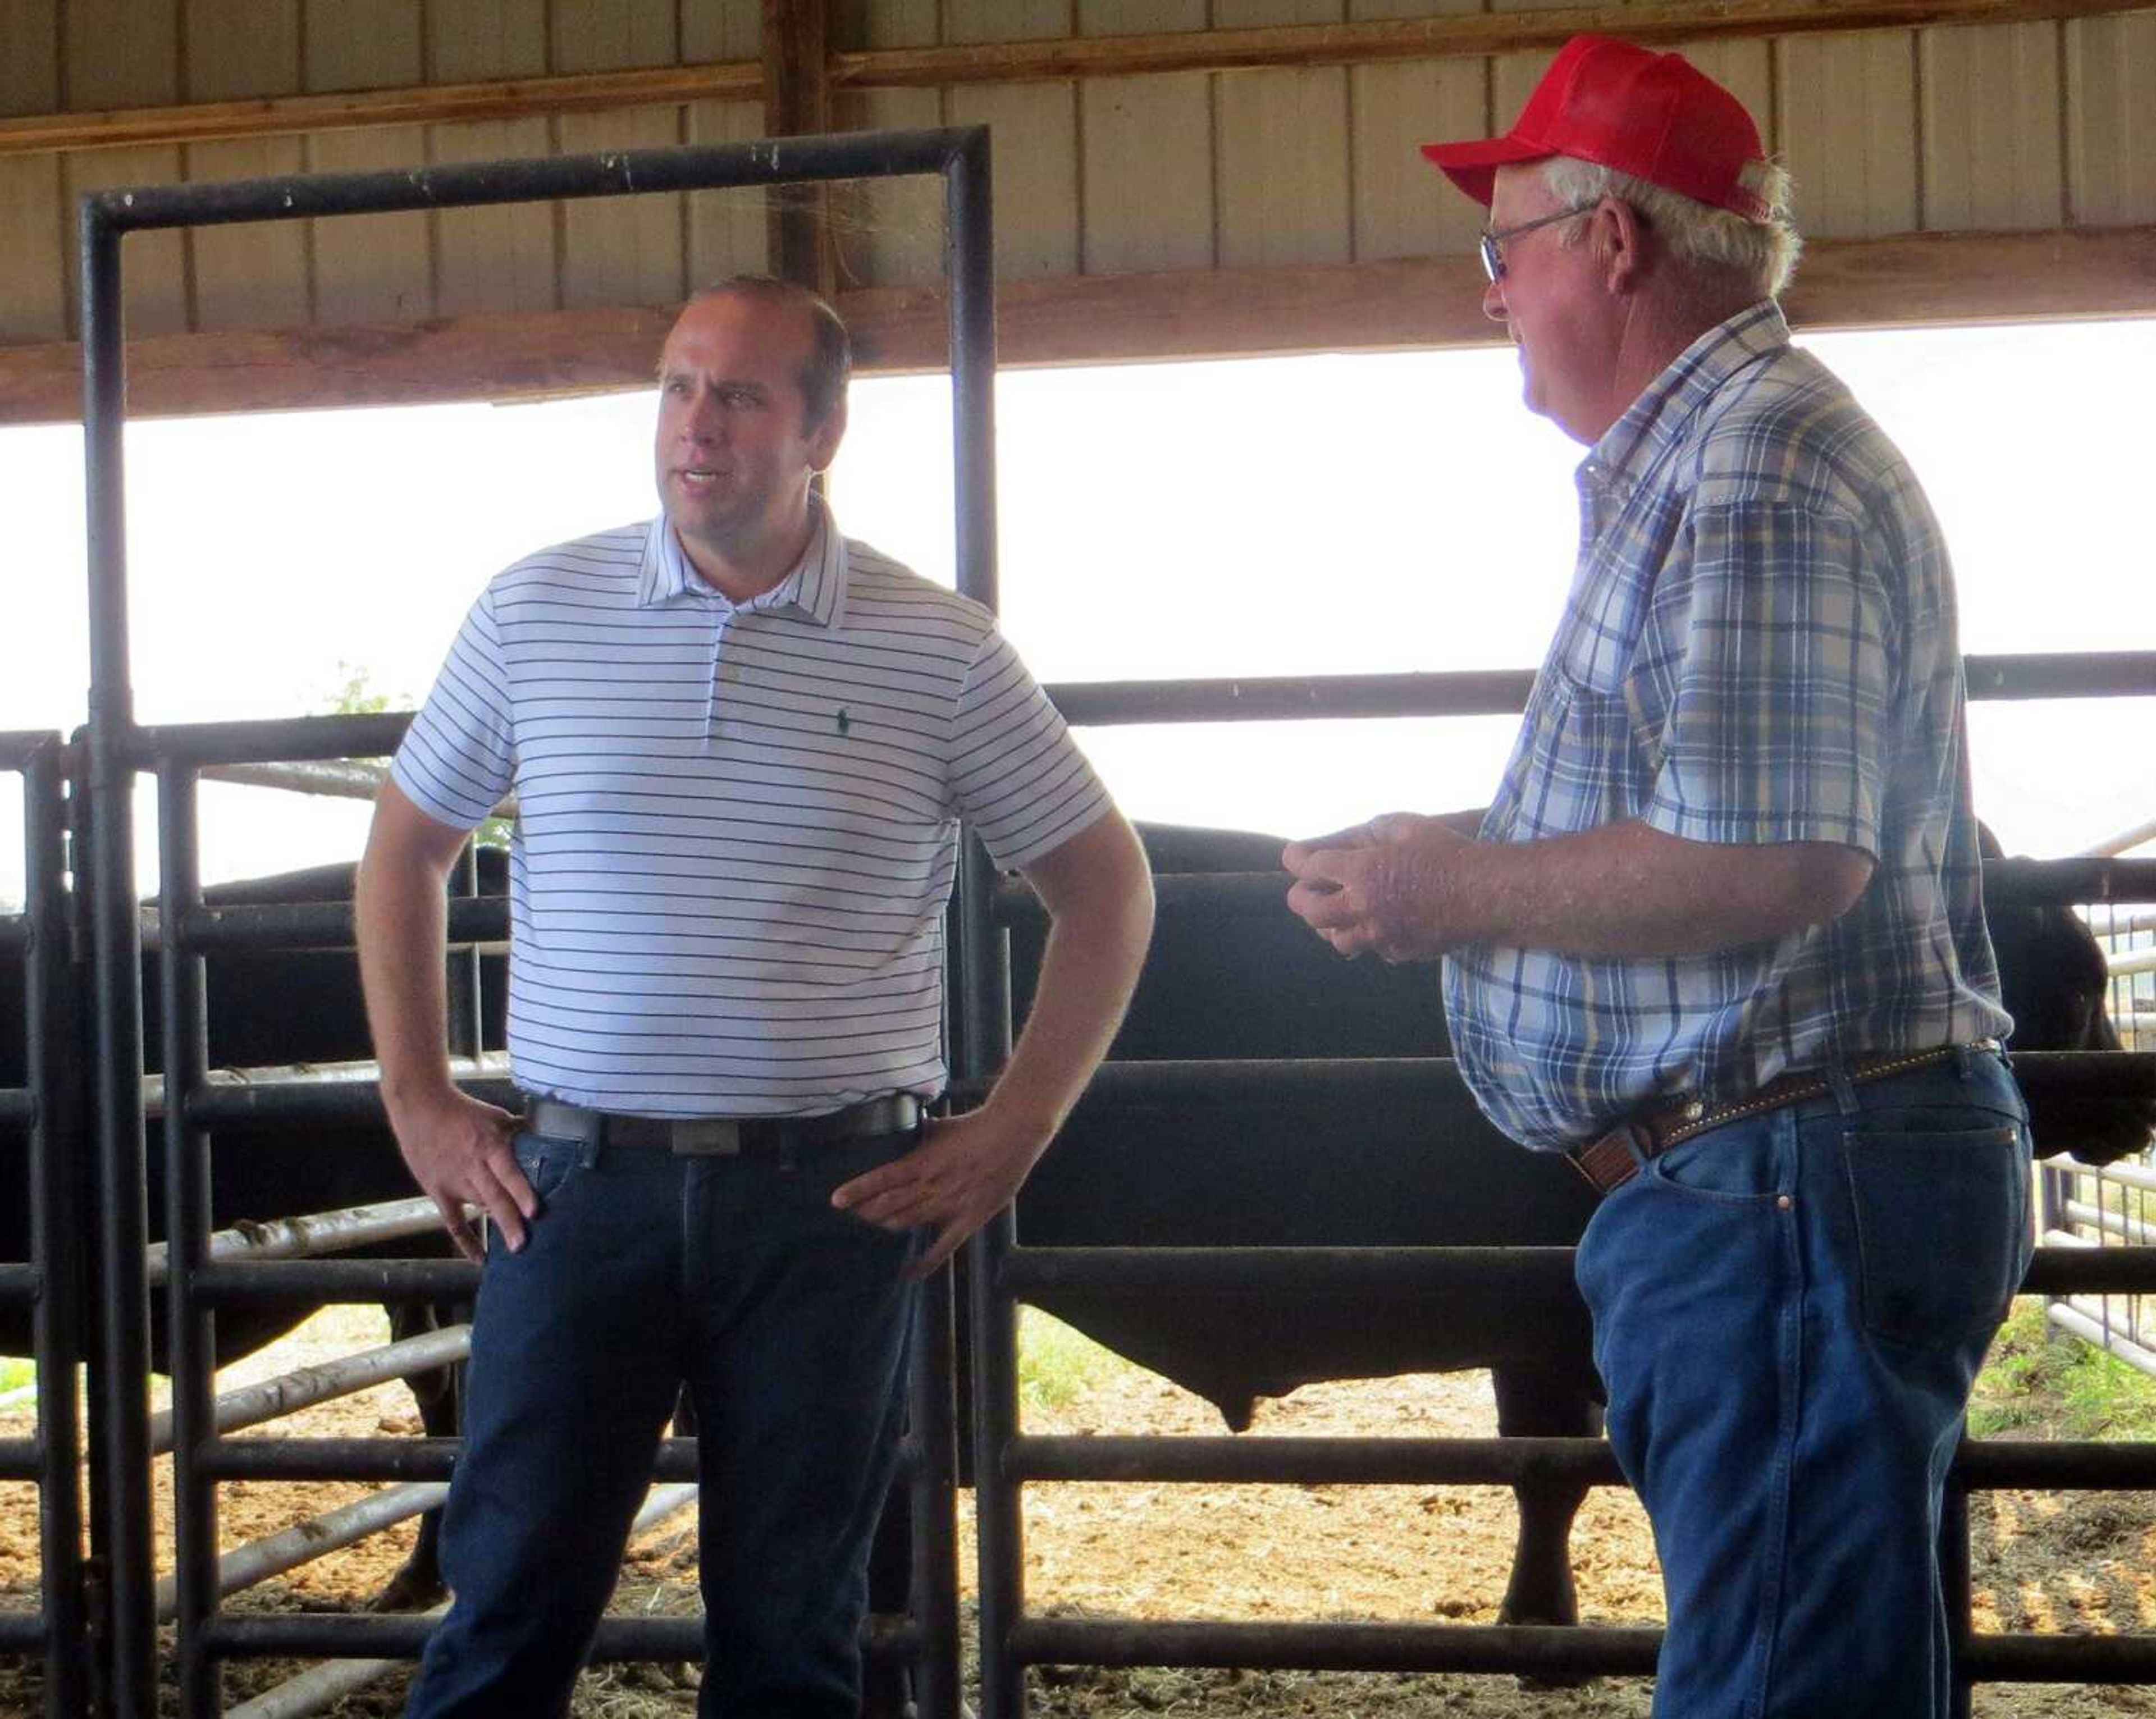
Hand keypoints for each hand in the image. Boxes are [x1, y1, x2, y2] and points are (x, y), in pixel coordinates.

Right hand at [383, 1087, 534, 1261]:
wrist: (421, 1108)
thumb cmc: (464, 1112)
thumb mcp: (496, 1116)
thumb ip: (520, 1133)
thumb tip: (550, 1140)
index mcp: (490, 1146)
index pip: (508, 1173)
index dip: (521, 1192)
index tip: (534, 1212)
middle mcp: (473, 1167)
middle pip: (494, 1198)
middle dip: (510, 1221)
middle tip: (523, 1244)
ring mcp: (454, 1181)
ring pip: (479, 1208)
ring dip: (497, 1225)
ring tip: (517, 1247)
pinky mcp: (438, 1191)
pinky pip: (453, 1221)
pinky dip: (465, 1241)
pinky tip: (480, 1259)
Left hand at [829, 1108, 1054, 1277]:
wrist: (1012, 1135)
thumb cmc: (976, 1126)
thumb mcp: (939, 1126)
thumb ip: (918, 1132)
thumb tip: (903, 1124)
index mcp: (920, 1163)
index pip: (881, 1179)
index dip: (856, 1190)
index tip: (835, 1200)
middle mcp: (930, 1187)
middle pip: (889, 1206)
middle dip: (867, 1212)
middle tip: (852, 1216)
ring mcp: (948, 1206)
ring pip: (908, 1223)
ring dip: (888, 1227)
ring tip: (873, 1229)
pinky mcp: (968, 1219)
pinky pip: (944, 1247)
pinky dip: (926, 1262)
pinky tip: (909, 1274)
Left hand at [1282, 811, 1462, 961]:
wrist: (1485, 894)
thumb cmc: (1447, 853)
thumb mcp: (1404, 826)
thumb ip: (1365, 833)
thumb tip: (1338, 843)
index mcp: (1363, 872)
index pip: (1311, 868)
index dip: (1299, 860)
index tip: (1295, 856)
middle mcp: (1364, 907)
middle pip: (1309, 911)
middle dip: (1302, 897)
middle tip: (1306, 889)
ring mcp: (1380, 935)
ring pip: (1334, 939)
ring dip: (1331, 923)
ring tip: (1338, 909)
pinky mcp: (1398, 951)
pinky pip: (1368, 948)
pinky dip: (1364, 935)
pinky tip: (1375, 921)